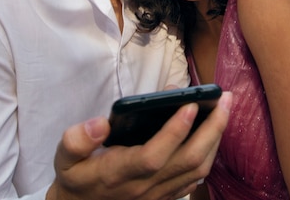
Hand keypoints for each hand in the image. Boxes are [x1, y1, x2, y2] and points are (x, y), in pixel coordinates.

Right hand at [46, 92, 231, 199]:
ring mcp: (159, 194)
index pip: (153, 155)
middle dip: (212, 128)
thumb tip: (101, 123)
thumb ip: (76, 140)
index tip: (190, 104)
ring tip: (224, 109)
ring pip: (198, 169)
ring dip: (216, 138)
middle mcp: (145, 186)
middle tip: (224, 98)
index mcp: (119, 173)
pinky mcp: (167, 196)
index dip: (174, 131)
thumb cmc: (76, 178)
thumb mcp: (64, 158)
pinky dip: (210, 154)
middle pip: (188, 160)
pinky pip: (196, 179)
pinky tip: (215, 134)